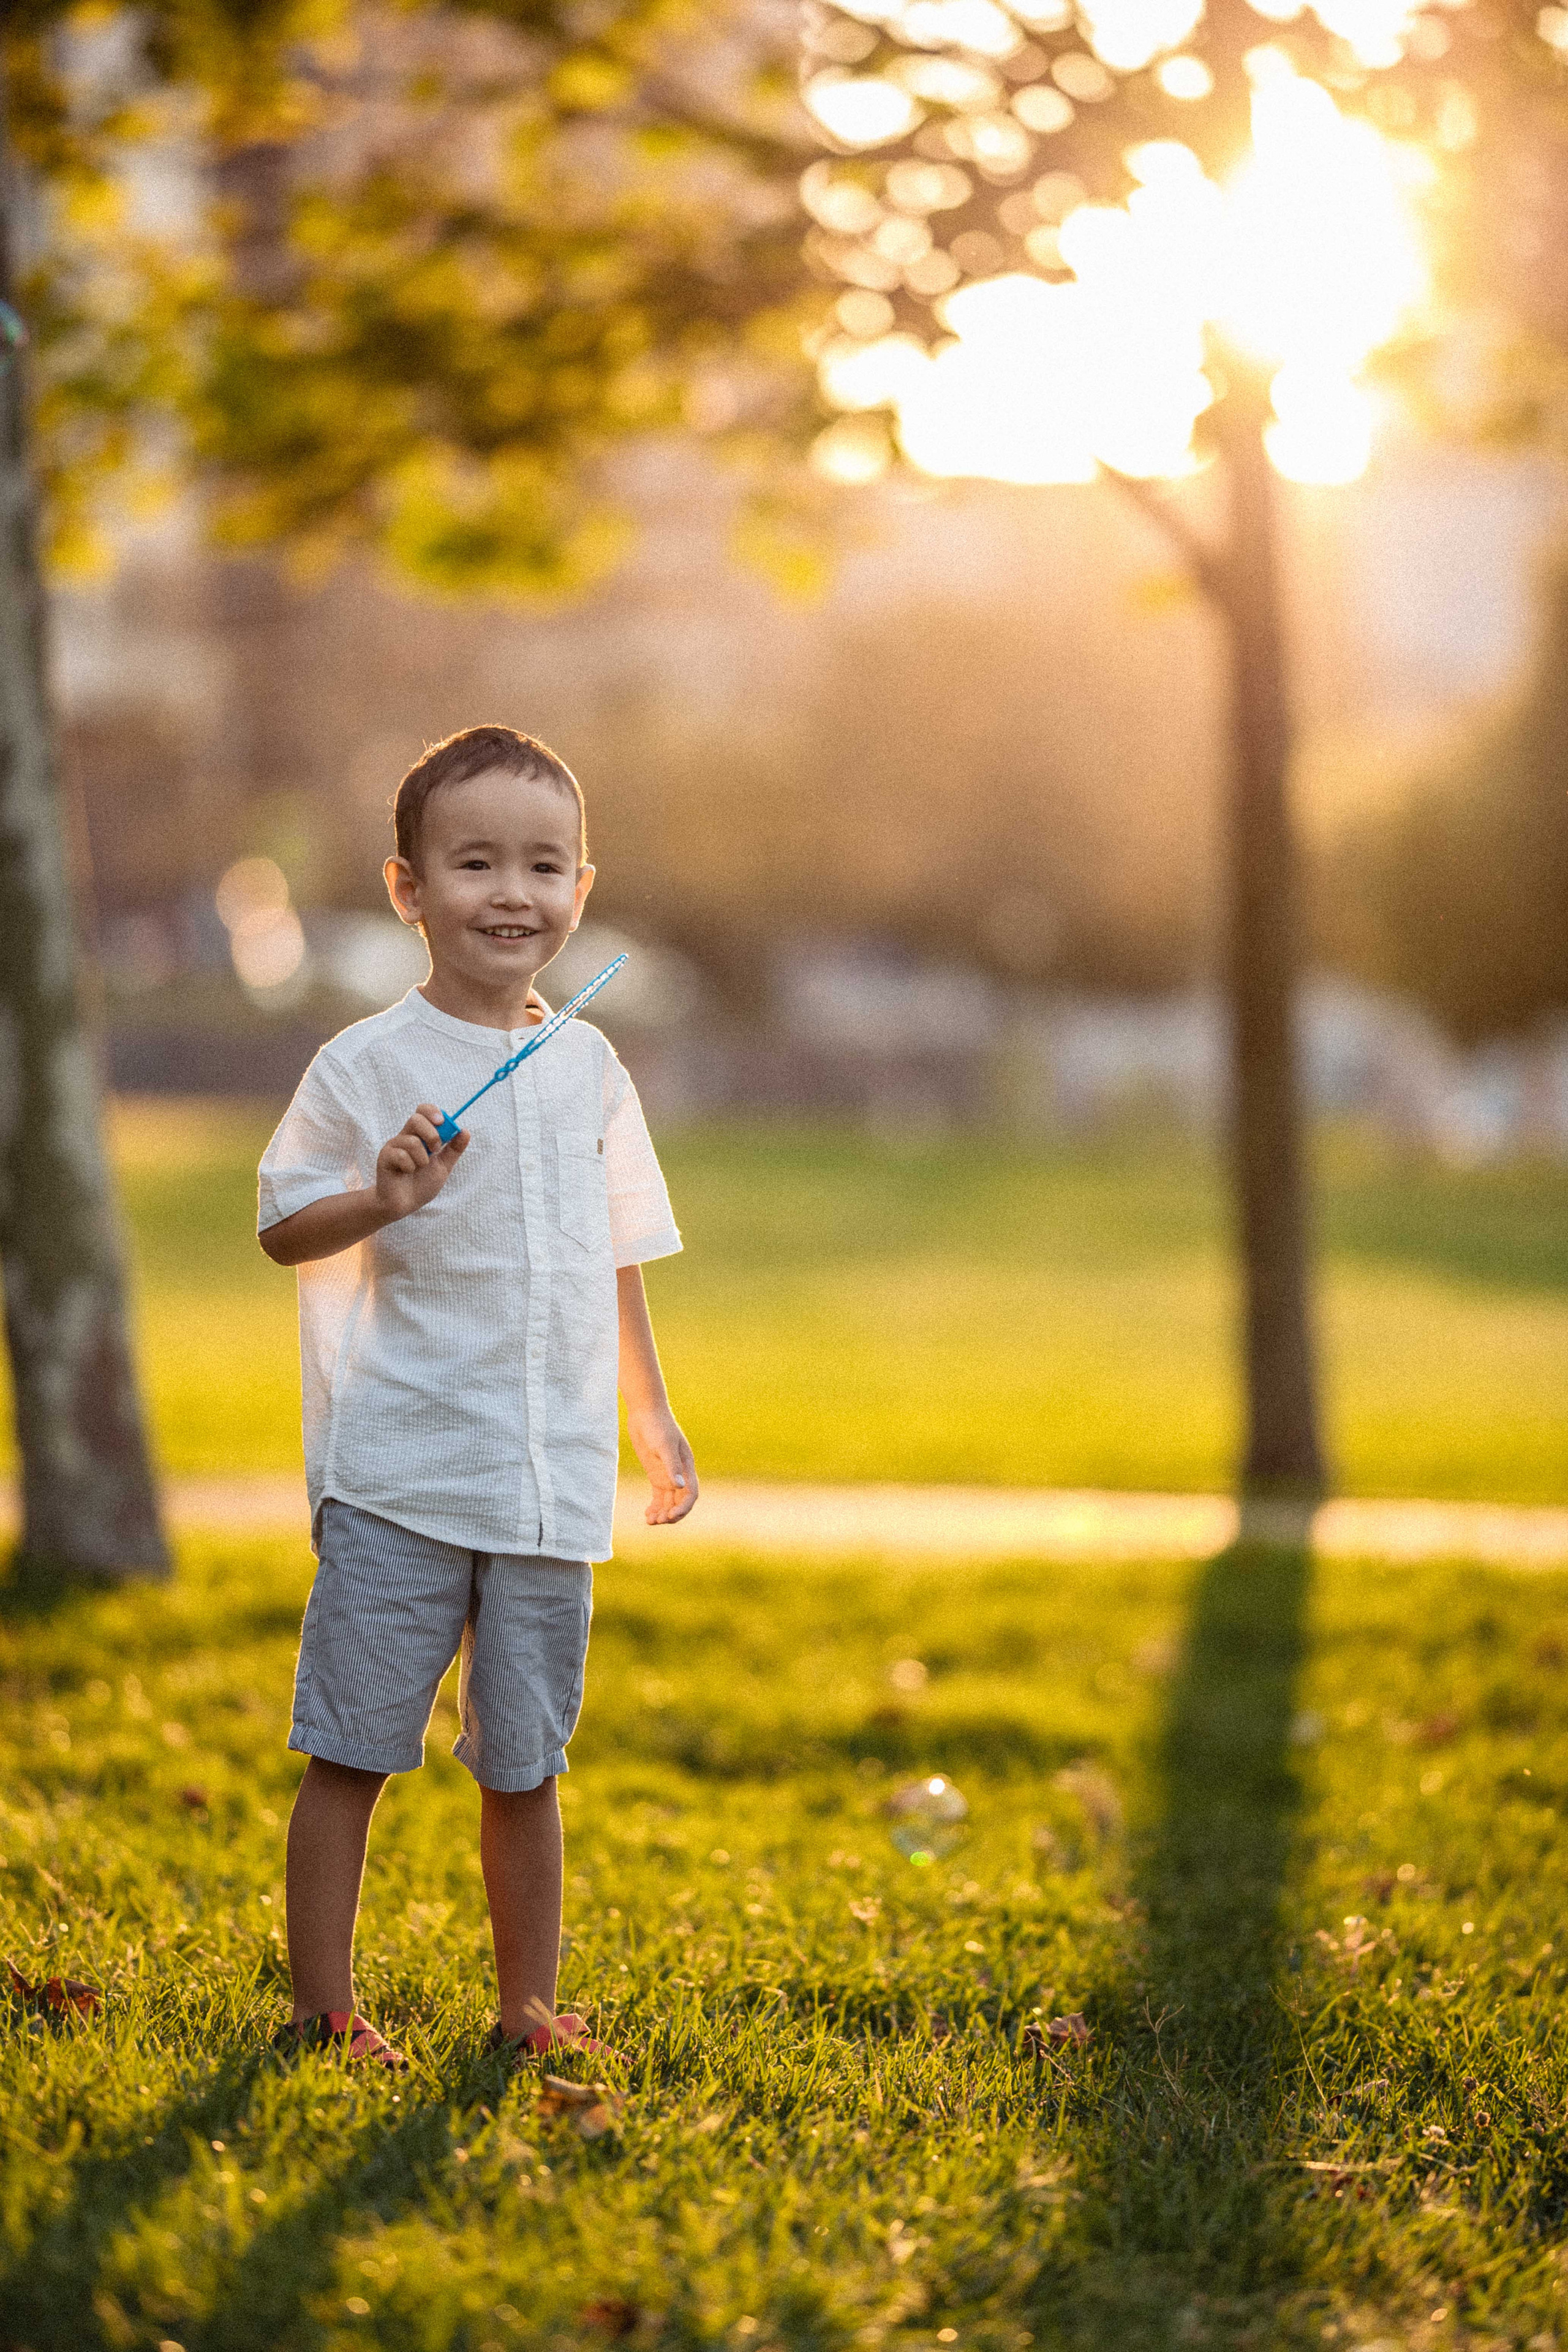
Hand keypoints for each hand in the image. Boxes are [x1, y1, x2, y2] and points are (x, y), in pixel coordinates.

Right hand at [375, 1104, 468, 1223]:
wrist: (405, 1205)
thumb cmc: (422, 1185)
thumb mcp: (443, 1166)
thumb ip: (454, 1150)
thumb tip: (465, 1130)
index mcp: (419, 1135)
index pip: (422, 1111)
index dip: (432, 1112)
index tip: (442, 1122)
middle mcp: (405, 1137)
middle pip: (416, 1119)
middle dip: (432, 1135)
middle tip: (435, 1150)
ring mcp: (393, 1146)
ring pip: (412, 1141)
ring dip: (422, 1159)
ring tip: (419, 1168)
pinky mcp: (384, 1157)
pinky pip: (401, 1155)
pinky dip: (409, 1167)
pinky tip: (406, 1173)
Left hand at [627, 1406, 697, 1524]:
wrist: (645, 1413)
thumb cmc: (657, 1426)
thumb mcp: (664, 1445)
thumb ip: (671, 1466)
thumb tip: (679, 1486)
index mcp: (686, 1466)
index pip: (691, 1493)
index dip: (684, 1507)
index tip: (670, 1516)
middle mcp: (679, 1473)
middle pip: (681, 1501)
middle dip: (672, 1514)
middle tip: (657, 1521)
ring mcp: (667, 1474)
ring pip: (669, 1501)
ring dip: (662, 1513)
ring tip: (650, 1521)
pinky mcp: (656, 1474)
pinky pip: (659, 1497)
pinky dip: (655, 1507)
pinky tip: (647, 1515)